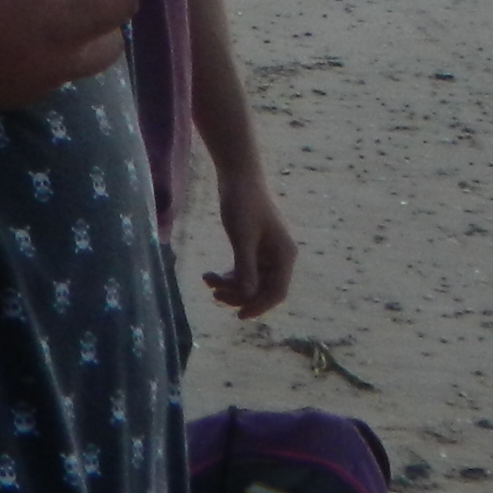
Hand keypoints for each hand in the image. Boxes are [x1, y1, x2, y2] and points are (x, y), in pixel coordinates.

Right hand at [0, 0, 135, 113]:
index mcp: (63, 25)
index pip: (124, 0)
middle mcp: (57, 66)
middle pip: (111, 43)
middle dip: (105, 5)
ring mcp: (30, 88)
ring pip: (78, 64)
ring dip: (77, 31)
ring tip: (41, 0)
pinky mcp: (2, 99)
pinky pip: (44, 76)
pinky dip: (45, 50)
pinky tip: (8, 26)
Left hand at [205, 168, 297, 318]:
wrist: (238, 176)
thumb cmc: (242, 204)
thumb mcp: (242, 237)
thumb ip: (245, 267)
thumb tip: (248, 295)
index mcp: (284, 255)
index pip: (277, 292)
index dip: (259, 306)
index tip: (239, 316)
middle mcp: (280, 257)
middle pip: (263, 289)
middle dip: (238, 295)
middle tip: (214, 294)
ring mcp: (268, 253)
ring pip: (252, 282)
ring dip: (230, 286)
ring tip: (208, 281)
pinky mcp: (255, 248)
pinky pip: (245, 271)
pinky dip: (229, 275)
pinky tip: (211, 275)